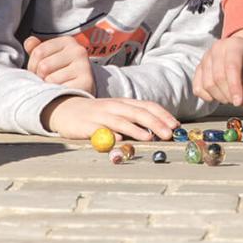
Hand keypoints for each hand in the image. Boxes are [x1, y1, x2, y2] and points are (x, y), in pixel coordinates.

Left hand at [23, 35, 94, 93]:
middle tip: (47, 80)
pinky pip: (61, 90)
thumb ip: (37, 49)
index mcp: (67, 41)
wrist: (83, 89)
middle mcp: (78, 51)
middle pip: (43, 66)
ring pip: (51, 80)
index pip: (38, 52)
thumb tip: (28, 43)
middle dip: (40, 77)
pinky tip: (62, 92)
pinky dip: (58, 94)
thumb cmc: (62, 72)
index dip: (33, 65)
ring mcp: (84, 66)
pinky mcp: (86, 82)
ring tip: (55, 86)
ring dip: (49, 87)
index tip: (39, 71)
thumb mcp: (50, 57)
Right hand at [41, 95, 178, 140]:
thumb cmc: (97, 114)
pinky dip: (110, 135)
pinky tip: (119, 140)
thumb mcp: (117, 112)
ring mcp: (100, 115)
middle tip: (169, 134)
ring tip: (149, 137)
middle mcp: (114, 106)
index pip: (147, 105)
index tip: (176, 126)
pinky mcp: (87, 125)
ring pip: (121, 120)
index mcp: (124, 103)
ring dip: (136, 129)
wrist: (66, 109)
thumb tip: (159, 131)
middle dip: (155, 123)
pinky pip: (100, 130)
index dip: (163, 115)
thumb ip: (134, 119)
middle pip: (138, 113)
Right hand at [193, 27, 242, 105]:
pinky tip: (219, 96)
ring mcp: (206, 58)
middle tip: (241, 101)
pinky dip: (207, 97)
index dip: (234, 87)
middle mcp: (217, 49)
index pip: (231, 67)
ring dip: (220, 97)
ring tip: (233, 96)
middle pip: (218, 78)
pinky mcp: (200, 68)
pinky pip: (198, 87)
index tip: (239, 102)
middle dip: (229, 95)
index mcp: (235, 45)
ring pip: (207, 84)